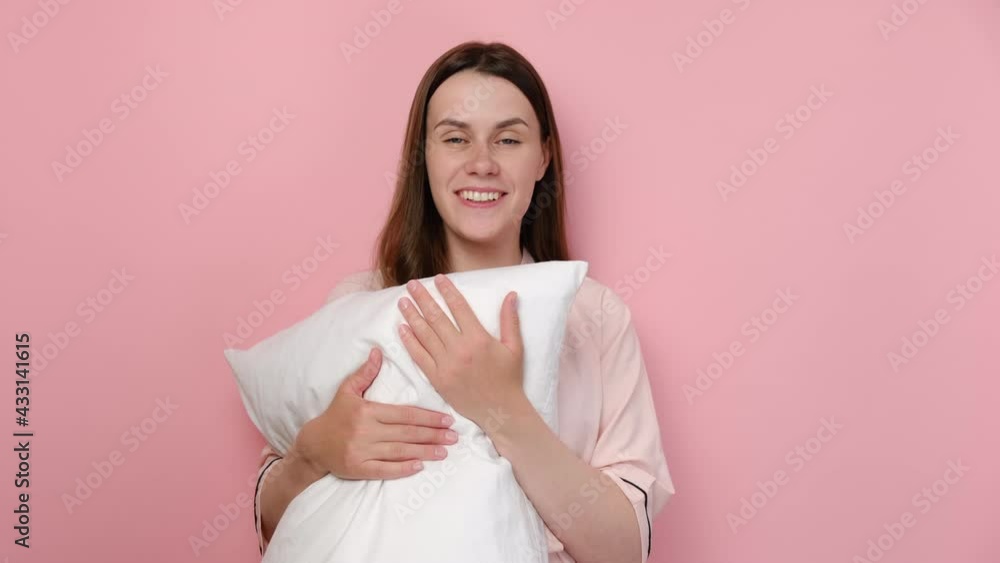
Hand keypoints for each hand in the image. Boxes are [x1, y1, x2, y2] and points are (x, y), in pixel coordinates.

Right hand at [289, 347, 458, 480]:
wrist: (313, 445)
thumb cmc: (334, 415)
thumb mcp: (346, 391)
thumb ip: (365, 373)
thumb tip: (378, 352)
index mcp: (367, 412)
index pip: (404, 414)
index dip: (427, 417)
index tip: (447, 419)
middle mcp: (366, 432)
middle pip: (406, 433)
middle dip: (433, 435)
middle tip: (454, 436)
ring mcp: (362, 452)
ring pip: (399, 451)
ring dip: (424, 452)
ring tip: (444, 452)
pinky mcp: (358, 469)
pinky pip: (384, 470)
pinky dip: (402, 469)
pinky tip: (420, 466)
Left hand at [396, 273, 525, 431]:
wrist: (500, 411)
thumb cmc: (509, 378)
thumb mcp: (514, 347)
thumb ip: (510, 320)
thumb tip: (511, 294)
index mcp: (479, 339)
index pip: (459, 308)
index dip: (447, 291)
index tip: (438, 278)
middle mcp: (460, 350)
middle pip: (436, 317)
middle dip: (422, 298)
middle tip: (411, 284)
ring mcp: (446, 365)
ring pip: (424, 335)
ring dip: (412, 316)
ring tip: (403, 301)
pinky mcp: (438, 379)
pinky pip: (419, 356)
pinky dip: (409, 341)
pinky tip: (402, 328)